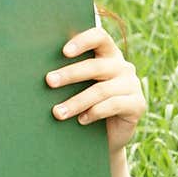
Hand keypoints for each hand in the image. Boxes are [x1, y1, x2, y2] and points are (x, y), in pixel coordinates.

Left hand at [46, 27, 145, 152]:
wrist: (106, 139)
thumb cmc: (85, 108)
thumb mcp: (77, 89)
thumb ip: (68, 77)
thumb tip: (39, 71)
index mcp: (108, 55)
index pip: (100, 37)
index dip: (83, 41)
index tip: (63, 52)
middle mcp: (123, 67)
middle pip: (96, 66)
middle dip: (70, 74)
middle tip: (49, 82)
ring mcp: (133, 85)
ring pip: (101, 90)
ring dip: (76, 102)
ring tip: (57, 113)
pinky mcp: (138, 104)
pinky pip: (114, 105)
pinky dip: (95, 113)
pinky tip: (81, 120)